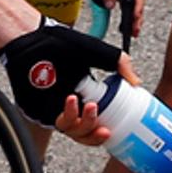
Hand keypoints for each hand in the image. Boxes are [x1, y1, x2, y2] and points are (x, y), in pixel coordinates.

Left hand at [0, 23, 124, 145]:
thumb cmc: (60, 43)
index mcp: (83, 97)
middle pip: (84, 134)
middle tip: (104, 127)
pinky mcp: (39, 110)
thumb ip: (119, 63)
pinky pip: (54, 122)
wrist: (35, 37)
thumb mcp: (97, 52)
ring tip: (89, 107)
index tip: (115, 129)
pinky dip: (67, 116)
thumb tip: (136, 82)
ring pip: (71, 131)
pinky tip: (73, 101)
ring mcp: (53, 109)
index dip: (104, 131)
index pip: (95, 124)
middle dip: (95, 135)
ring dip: (83, 125)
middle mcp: (68, 107)